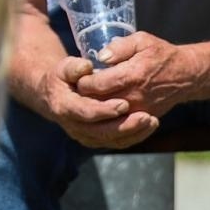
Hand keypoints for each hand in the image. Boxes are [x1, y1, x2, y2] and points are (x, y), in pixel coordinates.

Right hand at [38, 56, 159, 148]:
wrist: (57, 96)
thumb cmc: (64, 78)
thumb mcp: (64, 68)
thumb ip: (73, 67)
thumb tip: (86, 67)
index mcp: (64, 107)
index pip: (85, 112)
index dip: (104, 110)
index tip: (124, 104)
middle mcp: (74, 126)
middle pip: (102, 131)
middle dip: (126, 125)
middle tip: (146, 117)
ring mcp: (86, 136)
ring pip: (112, 140)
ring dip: (134, 132)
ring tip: (152, 121)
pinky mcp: (97, 140)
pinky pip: (118, 142)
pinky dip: (135, 136)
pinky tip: (149, 126)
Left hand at [74, 30, 196, 119]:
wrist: (187, 76)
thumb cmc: (162, 55)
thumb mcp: (142, 41)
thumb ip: (119, 47)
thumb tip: (100, 57)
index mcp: (131, 75)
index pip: (94, 85)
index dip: (81, 81)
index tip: (78, 76)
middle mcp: (134, 97)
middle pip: (96, 102)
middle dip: (84, 96)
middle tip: (79, 88)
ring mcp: (139, 110)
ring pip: (106, 115)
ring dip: (95, 107)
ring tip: (90, 97)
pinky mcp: (143, 118)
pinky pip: (119, 121)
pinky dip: (108, 115)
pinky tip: (104, 106)